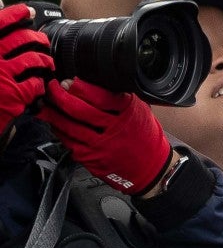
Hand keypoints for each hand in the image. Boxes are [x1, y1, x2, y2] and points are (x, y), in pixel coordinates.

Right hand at [0, 5, 53, 122]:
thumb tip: (0, 6)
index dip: (16, 13)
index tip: (29, 11)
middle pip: (22, 38)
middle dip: (38, 38)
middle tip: (42, 41)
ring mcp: (1, 76)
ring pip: (34, 58)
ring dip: (45, 60)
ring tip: (46, 63)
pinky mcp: (13, 94)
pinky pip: (36, 82)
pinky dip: (40, 83)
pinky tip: (37, 85)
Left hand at [40, 78, 171, 193]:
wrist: (151, 166)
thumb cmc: (144, 135)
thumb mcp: (140, 111)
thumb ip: (119, 99)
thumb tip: (88, 86)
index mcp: (129, 113)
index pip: (100, 97)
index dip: (80, 87)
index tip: (68, 81)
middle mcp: (115, 129)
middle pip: (80, 110)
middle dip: (61, 97)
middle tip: (52, 88)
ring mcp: (101, 146)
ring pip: (69, 127)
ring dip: (54, 114)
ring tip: (47, 104)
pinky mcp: (91, 159)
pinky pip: (69, 142)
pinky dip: (60, 131)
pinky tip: (56, 123)